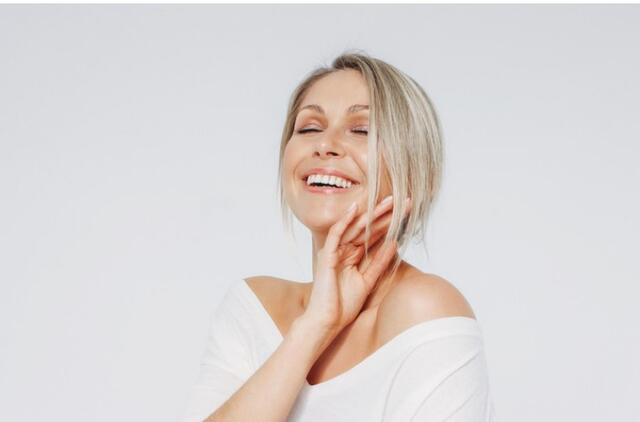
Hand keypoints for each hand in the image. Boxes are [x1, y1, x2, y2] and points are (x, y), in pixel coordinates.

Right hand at [302, 196, 411, 334]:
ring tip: (388, 202)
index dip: (389, 223)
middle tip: (402, 200)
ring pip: (355, 227)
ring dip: (371, 214)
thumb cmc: (343, 305)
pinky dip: (344, 221)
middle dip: (384, 214)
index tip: (406, 212)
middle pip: (366, 228)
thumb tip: (394, 243)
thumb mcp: (368, 281)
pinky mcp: (327, 256)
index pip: (373, 235)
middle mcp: (344, 250)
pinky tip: (355, 209)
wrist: (327, 321)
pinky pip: (336, 235)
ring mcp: (334, 251)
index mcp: (353, 256)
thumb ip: (379, 263)